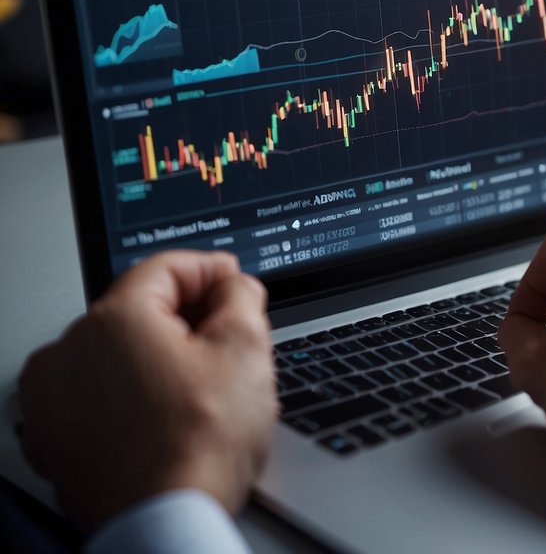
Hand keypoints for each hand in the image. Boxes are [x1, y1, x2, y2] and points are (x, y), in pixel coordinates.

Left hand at [18, 250, 276, 530]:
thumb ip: (241, 297)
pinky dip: (131, 398)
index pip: (167, 267)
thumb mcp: (247, 348)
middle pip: (140, 311)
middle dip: (187, 320)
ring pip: (117, 355)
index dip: (213, 270)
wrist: (165, 522)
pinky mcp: (53, 440)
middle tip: (231, 343)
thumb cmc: (199, 445)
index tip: (236, 283)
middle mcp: (67, 352)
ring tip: (201, 389)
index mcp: (113, 318)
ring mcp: (52, 400)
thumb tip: (234, 286)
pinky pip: (98, 398)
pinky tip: (168, 417)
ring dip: (157, 359)